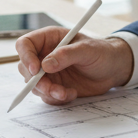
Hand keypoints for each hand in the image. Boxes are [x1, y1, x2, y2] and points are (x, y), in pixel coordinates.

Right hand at [15, 28, 133, 104]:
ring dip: (48, 92)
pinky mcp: (55, 86)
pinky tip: (71, 94)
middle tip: (52, 88)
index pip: (25, 44)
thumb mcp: (87, 50)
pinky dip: (56, 99)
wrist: (113, 70)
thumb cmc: (102, 52)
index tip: (35, 70)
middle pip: (25, 68)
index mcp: (49, 39)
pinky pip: (46, 96)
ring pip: (34, 85)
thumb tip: (45, 65)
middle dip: (36, 81)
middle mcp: (44, 55)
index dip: (25, 56)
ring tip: (66, 93)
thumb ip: (66, 55)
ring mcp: (48, 72)